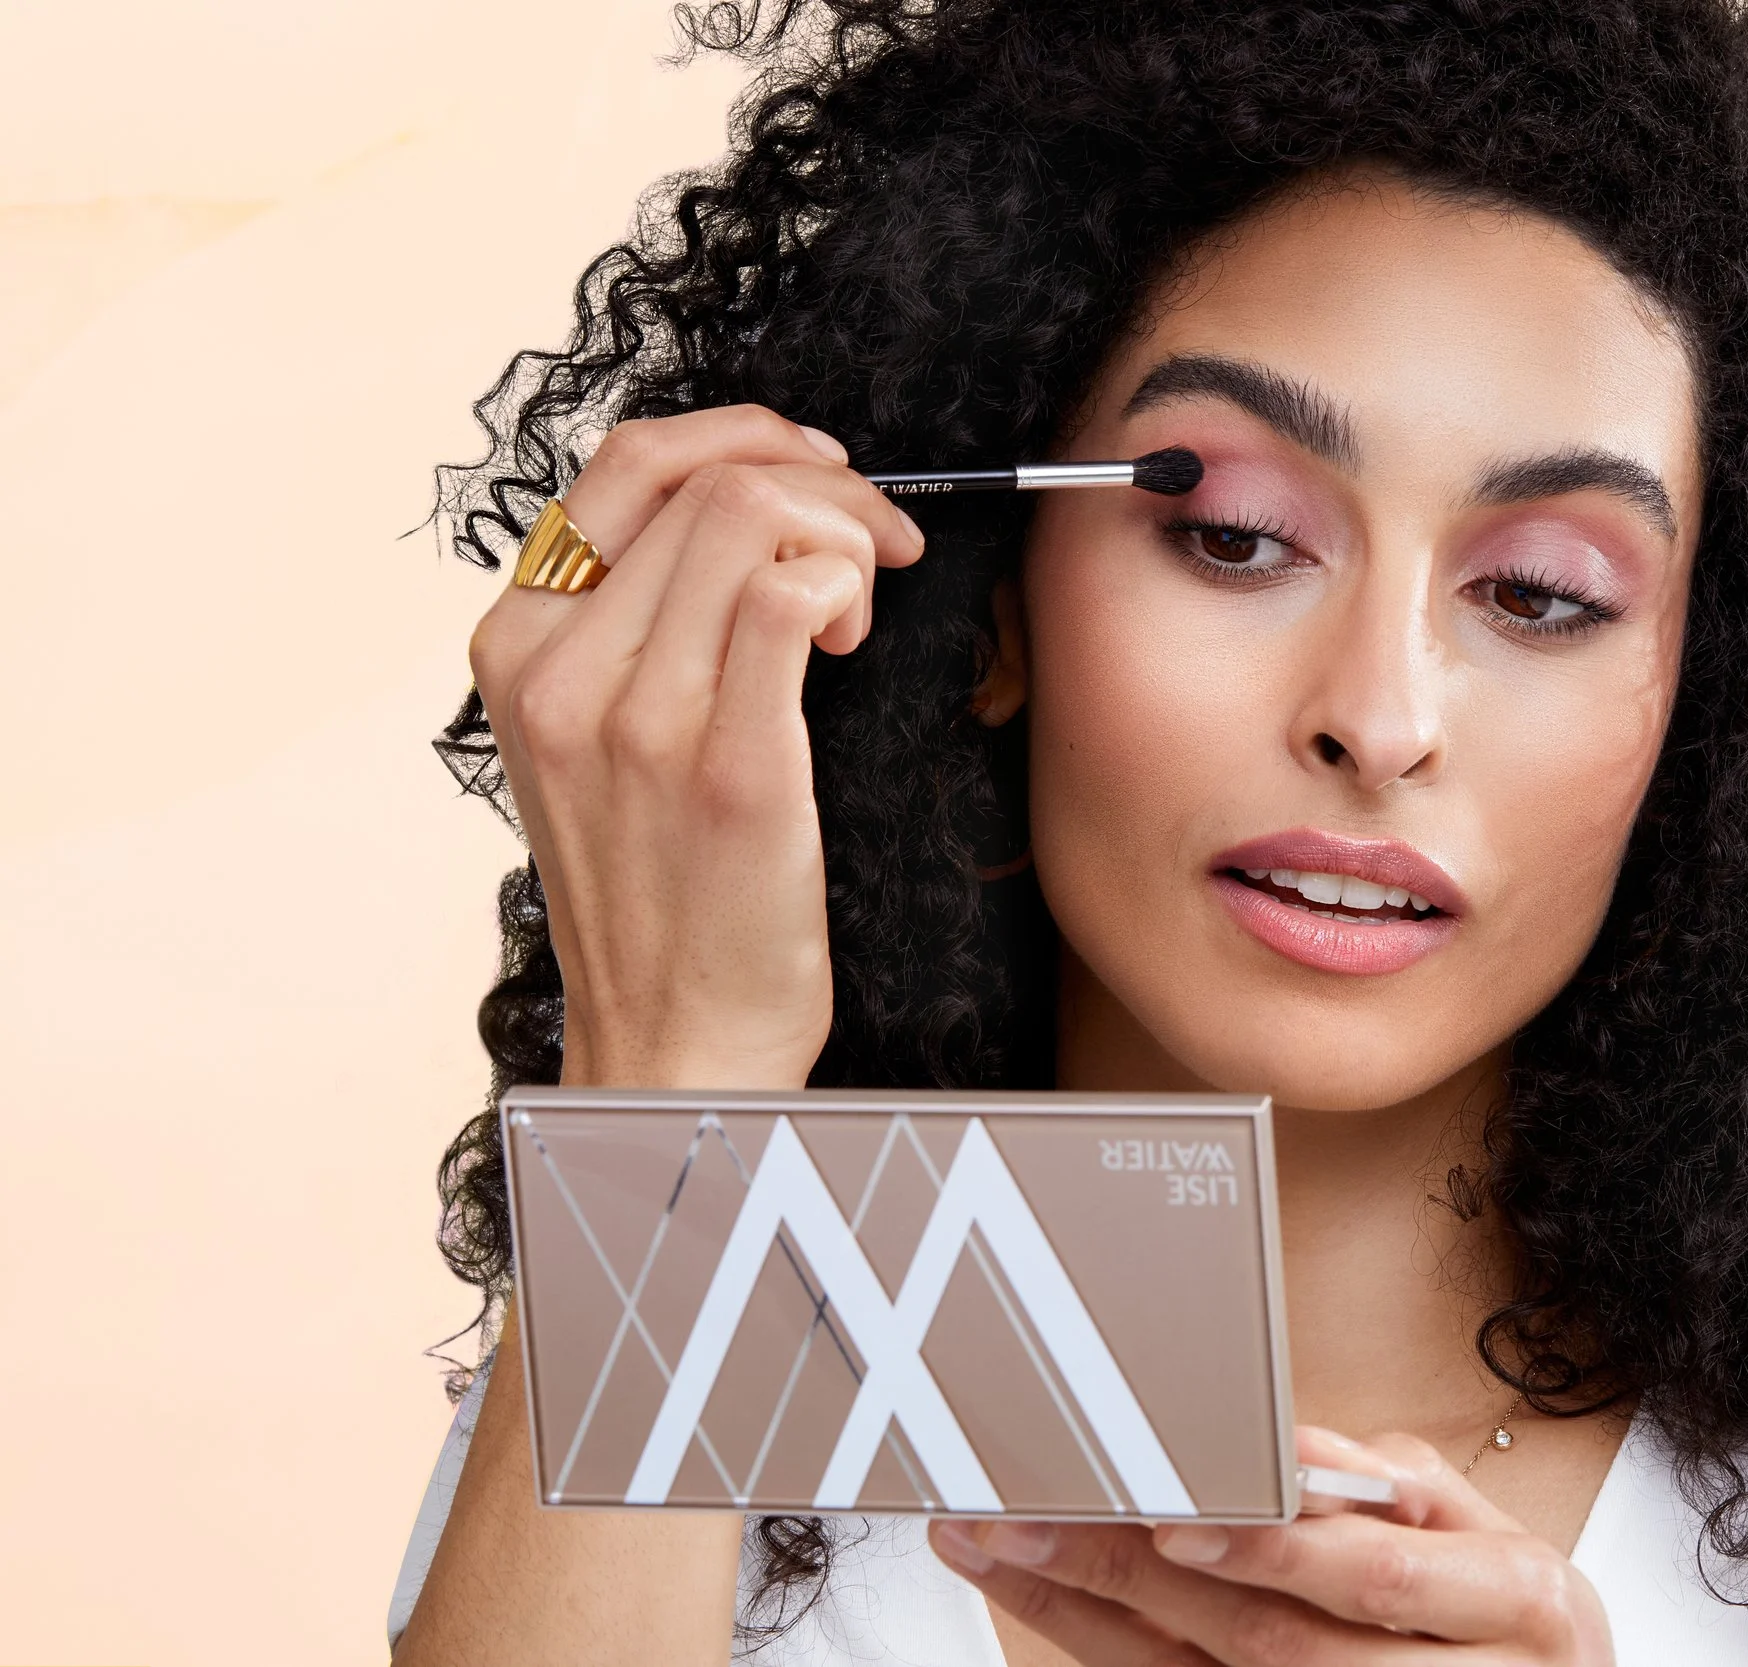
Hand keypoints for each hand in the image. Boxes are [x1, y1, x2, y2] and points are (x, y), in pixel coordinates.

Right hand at [467, 404, 924, 1087]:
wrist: (673, 1042)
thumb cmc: (659, 893)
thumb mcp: (597, 741)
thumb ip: (632, 626)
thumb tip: (738, 514)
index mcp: (518, 646)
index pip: (627, 462)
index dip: (743, 436)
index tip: (817, 470)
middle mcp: (561, 670)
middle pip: (705, 477)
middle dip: (825, 482)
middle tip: (878, 542)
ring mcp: (636, 718)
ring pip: (752, 514)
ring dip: (843, 534)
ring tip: (857, 610)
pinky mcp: (726, 766)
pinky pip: (790, 595)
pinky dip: (844, 583)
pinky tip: (850, 642)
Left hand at [930, 1428, 1613, 1664]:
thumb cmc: (1513, 1627)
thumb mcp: (1487, 1538)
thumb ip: (1393, 1489)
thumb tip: (1295, 1448)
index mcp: (1516, 1601)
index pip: (1372, 1569)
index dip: (1267, 1544)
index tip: (1165, 1510)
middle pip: (1272, 1640)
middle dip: (1134, 1573)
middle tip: (1025, 1516)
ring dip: (1095, 1618)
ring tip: (1008, 1553)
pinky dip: (1119, 1654)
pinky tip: (1057, 1608)